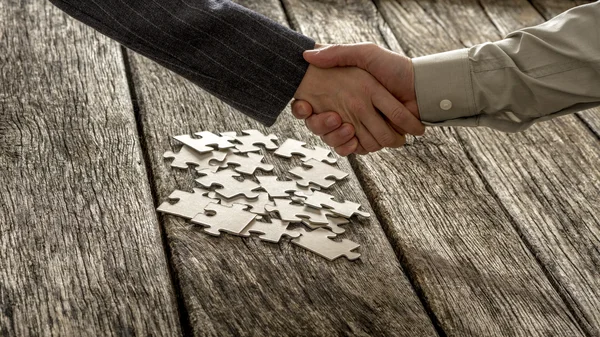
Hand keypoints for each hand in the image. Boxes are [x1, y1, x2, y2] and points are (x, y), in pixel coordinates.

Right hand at [294, 64, 421, 154]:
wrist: (421, 88)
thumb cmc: (395, 68)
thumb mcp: (365, 53)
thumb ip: (338, 53)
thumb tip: (308, 55)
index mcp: (343, 92)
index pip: (311, 106)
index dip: (302, 110)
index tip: (304, 106)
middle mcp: (348, 110)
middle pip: (320, 126)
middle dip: (320, 125)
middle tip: (333, 117)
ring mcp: (359, 126)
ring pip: (335, 140)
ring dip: (336, 137)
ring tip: (346, 125)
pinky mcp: (372, 139)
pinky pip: (354, 149)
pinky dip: (351, 147)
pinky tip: (353, 138)